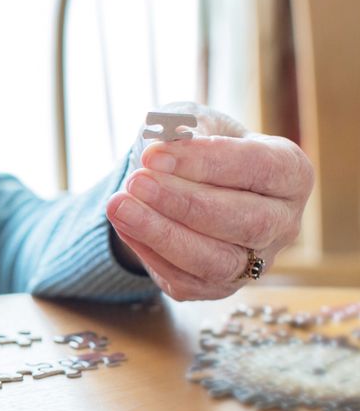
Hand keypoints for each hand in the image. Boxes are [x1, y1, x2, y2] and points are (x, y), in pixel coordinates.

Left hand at [105, 103, 313, 300]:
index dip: (206, 162)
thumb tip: (166, 138)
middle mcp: (283, 222)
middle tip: (136, 182)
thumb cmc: (196, 150)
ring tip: (119, 206)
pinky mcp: (219, 287)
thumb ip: (184, 127)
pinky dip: (149, 252)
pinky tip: (124, 224)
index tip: (154, 155)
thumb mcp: (193, 123)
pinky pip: (186, 280)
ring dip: (162, 234)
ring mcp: (255, 261)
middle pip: (246, 221)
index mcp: (290, 174)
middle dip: (184, 202)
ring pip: (217, 261)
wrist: (182, 185)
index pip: (258, 167)